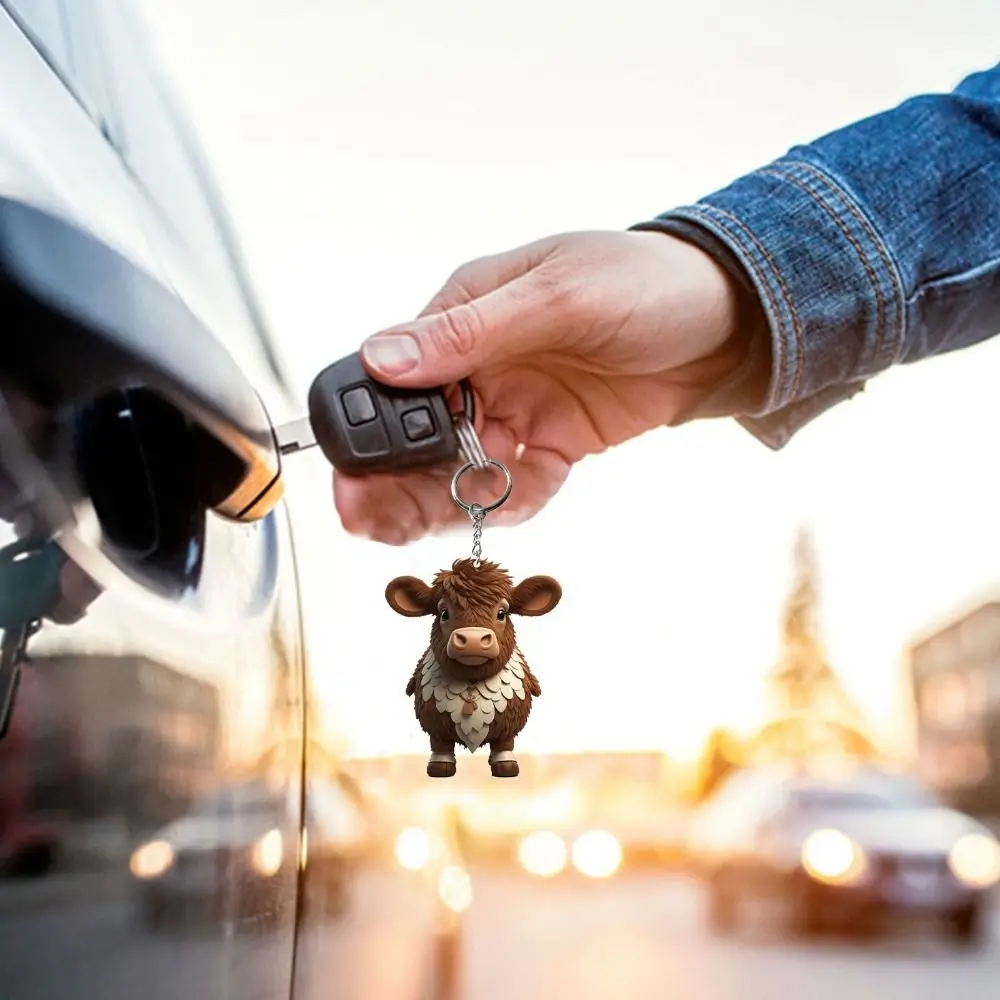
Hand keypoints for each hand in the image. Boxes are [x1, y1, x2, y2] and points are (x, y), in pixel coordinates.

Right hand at [335, 230, 742, 544]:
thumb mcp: (557, 297)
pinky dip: (512, 500)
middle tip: (376, 523)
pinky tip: (512, 502)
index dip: (372, 433)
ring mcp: (519, 407)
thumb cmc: (646, 284)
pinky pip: (519, 484)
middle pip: (419, 435)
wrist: (734, 322)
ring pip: (460, 468)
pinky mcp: (556, 442)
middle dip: (397, 483)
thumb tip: (381, 356)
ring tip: (438, 523)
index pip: (395, 377)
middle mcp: (483, 365)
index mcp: (466, 314)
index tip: (355, 481)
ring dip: (446, 500)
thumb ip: (469, 331)